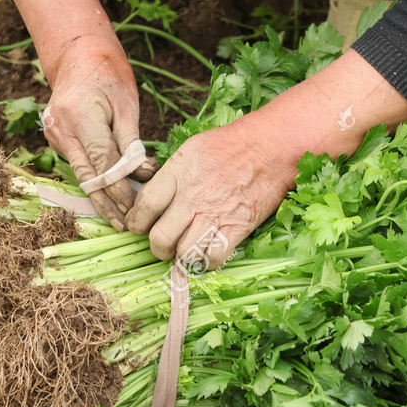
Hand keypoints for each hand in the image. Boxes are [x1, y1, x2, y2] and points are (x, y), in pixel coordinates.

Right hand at [43, 43, 153, 230]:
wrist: (77, 56)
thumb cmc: (108, 75)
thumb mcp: (126, 105)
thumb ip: (132, 142)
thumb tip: (142, 174)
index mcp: (80, 116)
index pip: (102, 162)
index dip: (120, 188)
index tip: (136, 206)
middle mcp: (61, 129)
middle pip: (87, 176)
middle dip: (108, 203)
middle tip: (126, 225)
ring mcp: (54, 134)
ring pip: (80, 174)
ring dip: (100, 196)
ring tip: (119, 218)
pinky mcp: (55, 138)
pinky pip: (77, 164)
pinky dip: (94, 179)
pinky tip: (109, 197)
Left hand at [126, 114, 295, 269]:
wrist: (270, 147)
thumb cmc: (231, 144)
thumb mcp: (192, 149)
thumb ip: (171, 174)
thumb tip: (154, 194)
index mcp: (177, 174)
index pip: (144, 207)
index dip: (136, 223)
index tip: (137, 227)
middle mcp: (192, 198)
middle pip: (160, 238)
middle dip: (157, 248)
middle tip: (162, 246)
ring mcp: (214, 215)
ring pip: (184, 253)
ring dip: (181, 257)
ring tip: (185, 251)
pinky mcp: (236, 228)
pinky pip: (213, 258)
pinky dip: (208, 261)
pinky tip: (207, 253)